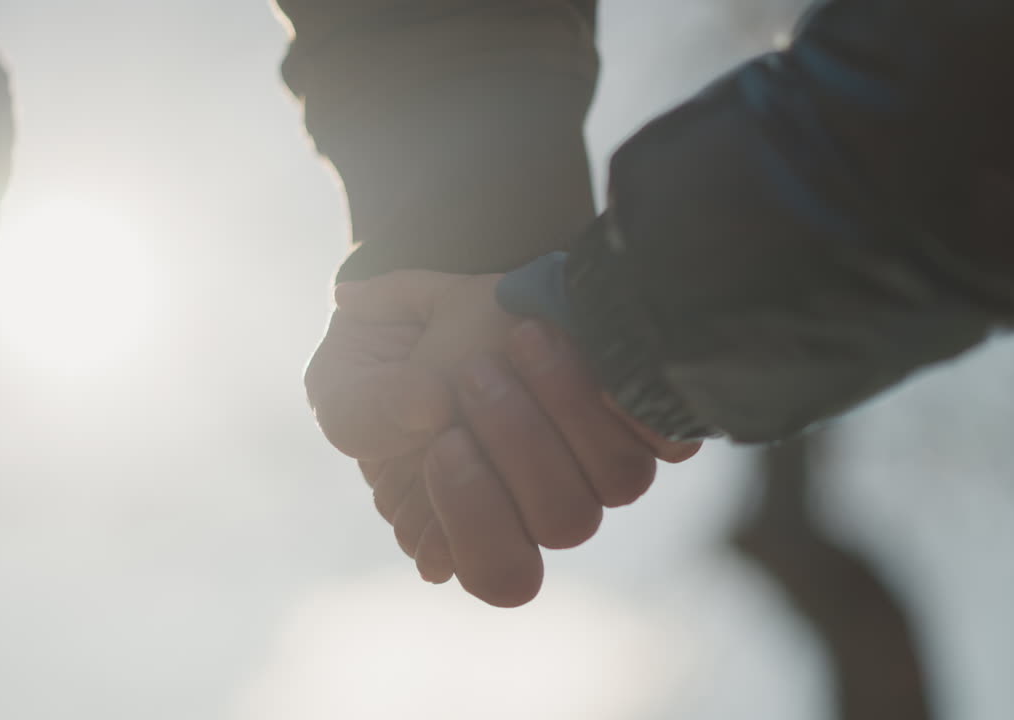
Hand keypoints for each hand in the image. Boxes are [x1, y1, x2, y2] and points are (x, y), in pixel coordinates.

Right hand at [322, 270, 699, 606]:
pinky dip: (632, 392)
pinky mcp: (646, 421)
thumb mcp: (345, 384)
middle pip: (565, 520)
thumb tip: (428, 408)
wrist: (450, 299)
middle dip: (518, 442)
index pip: (503, 574)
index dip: (477, 521)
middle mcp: (546, 508)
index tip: (443, 443)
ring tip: (520, 334)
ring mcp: (601, 467)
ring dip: (567, 404)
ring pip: (619, 477)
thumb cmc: (387, 362)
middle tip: (472, 371)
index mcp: (473, 525)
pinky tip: (586, 341)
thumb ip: (366, 410)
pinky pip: (668, 434)